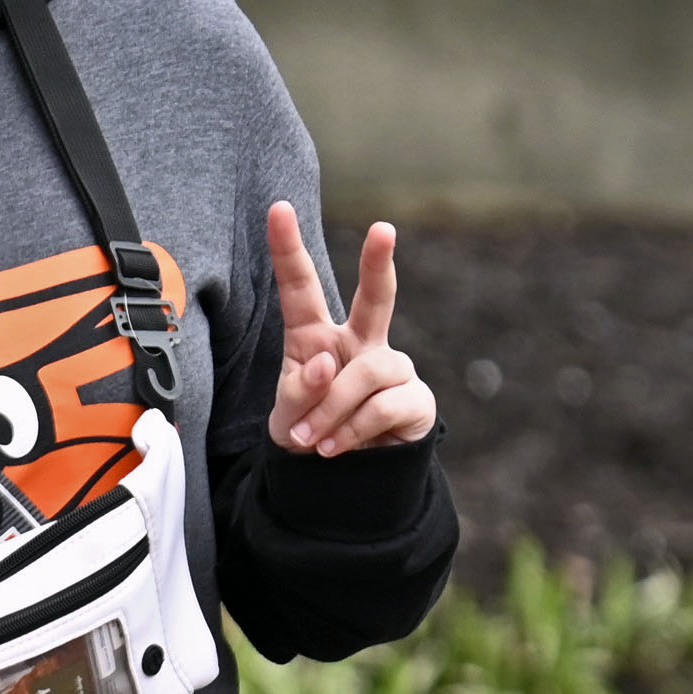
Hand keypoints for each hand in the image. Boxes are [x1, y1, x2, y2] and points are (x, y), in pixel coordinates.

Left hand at [266, 207, 436, 457]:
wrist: (341, 485)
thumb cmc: (308, 436)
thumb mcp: (285, 419)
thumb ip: (297, 392)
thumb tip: (326, 363)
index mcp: (315, 338)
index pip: (301, 288)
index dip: (288, 249)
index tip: (278, 208)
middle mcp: (358, 344)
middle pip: (375, 296)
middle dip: (378, 262)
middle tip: (384, 229)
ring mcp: (391, 370)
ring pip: (365, 372)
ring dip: (331, 410)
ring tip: (313, 442)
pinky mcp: (415, 400)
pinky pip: (382, 405)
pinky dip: (351, 430)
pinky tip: (335, 448)